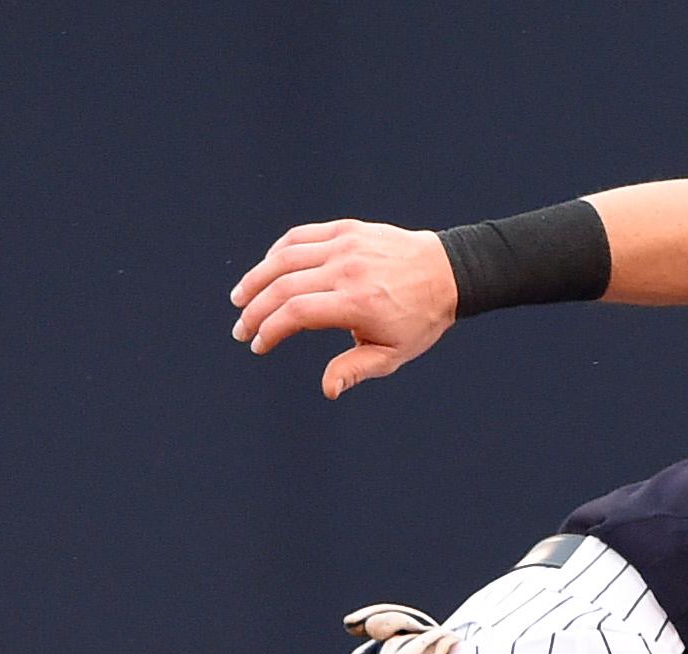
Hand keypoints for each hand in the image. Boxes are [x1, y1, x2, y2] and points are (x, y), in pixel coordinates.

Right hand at [228, 221, 456, 397]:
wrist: (448, 273)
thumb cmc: (420, 319)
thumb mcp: (394, 353)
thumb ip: (356, 369)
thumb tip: (327, 389)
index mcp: (357, 302)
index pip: (296, 313)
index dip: (270, 330)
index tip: (258, 345)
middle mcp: (346, 270)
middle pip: (283, 286)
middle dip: (254, 310)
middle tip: (241, 329)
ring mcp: (345, 245)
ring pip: (284, 257)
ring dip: (255, 278)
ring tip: (239, 299)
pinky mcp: (346, 230)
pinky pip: (300, 236)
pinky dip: (277, 253)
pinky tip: (266, 270)